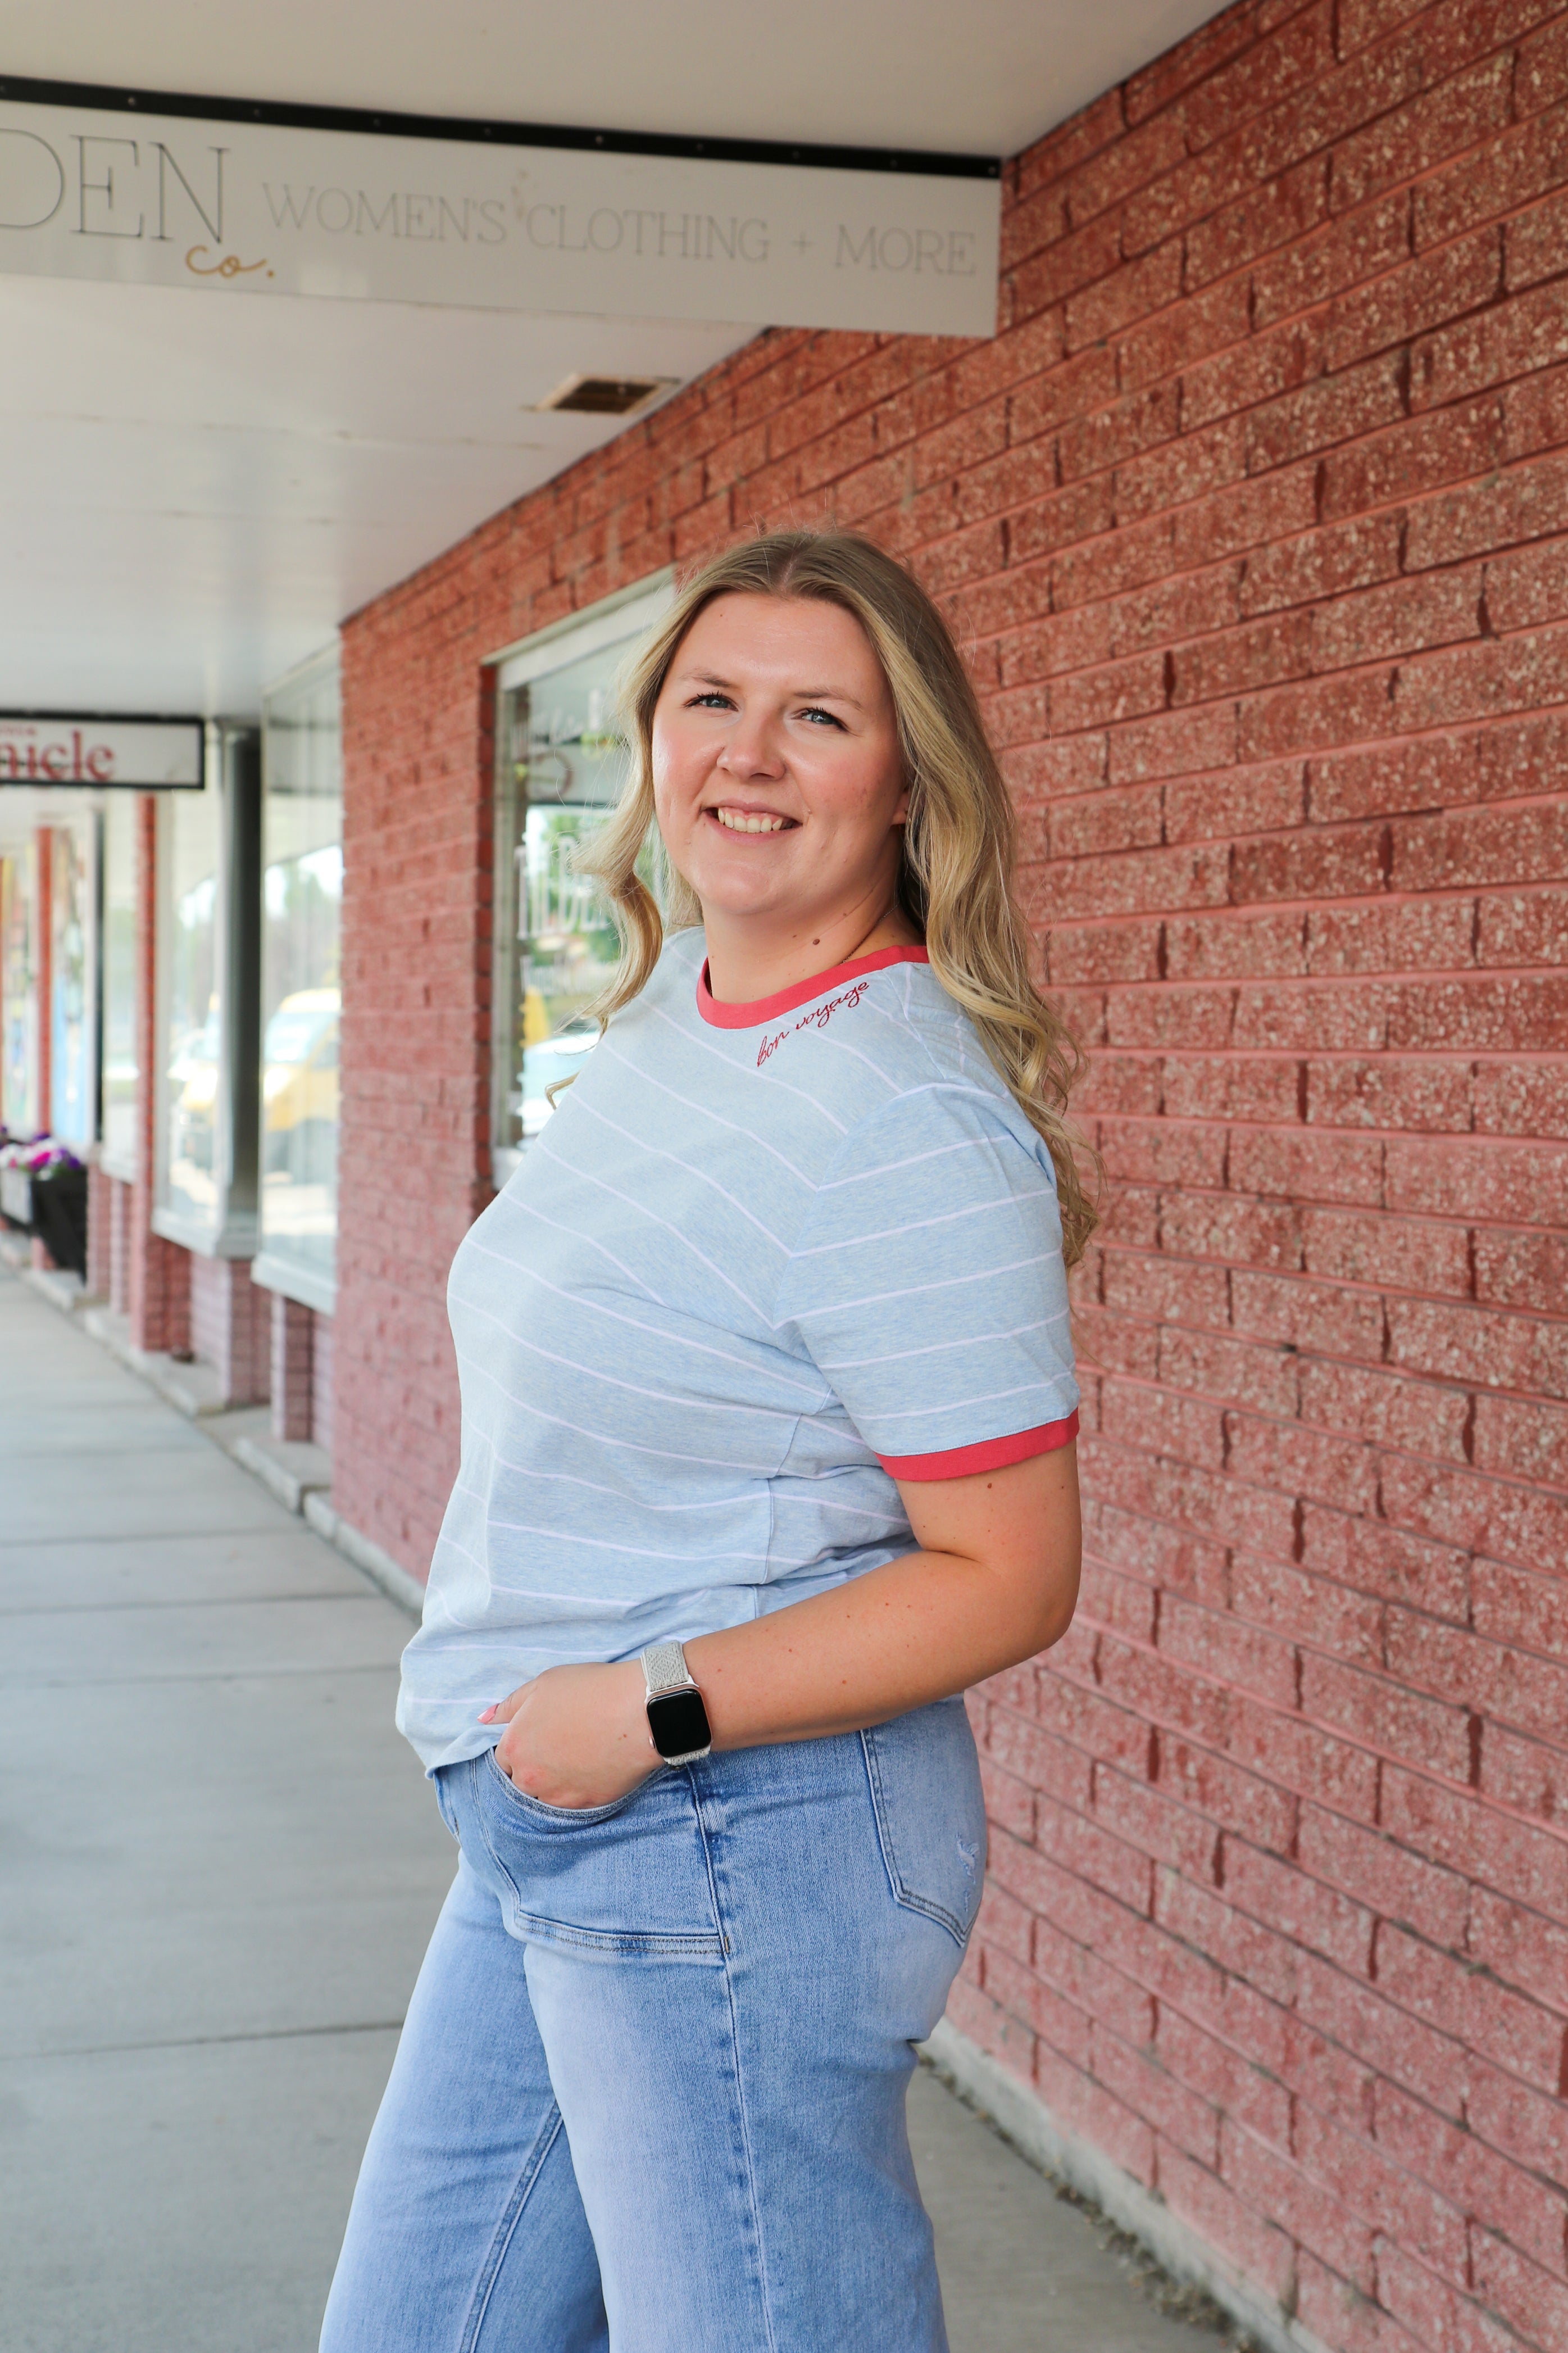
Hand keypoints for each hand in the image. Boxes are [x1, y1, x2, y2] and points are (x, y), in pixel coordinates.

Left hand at [480, 1661, 655, 1809]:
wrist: (640, 1710)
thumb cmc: (591, 1690)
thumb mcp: (543, 1685)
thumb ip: (509, 1706)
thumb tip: (483, 1720)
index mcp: (514, 1746)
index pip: (503, 1760)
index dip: (521, 1748)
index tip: (540, 1738)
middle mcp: (529, 1777)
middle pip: (521, 1783)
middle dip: (534, 1770)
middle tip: (560, 1749)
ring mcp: (557, 1796)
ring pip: (545, 1798)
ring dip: (554, 1785)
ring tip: (577, 1760)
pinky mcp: (585, 1806)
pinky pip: (571, 1805)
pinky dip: (577, 1792)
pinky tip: (591, 1770)